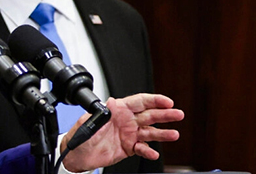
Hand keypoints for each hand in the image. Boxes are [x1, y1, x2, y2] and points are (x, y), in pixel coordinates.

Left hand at [61, 93, 183, 172]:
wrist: (77, 154)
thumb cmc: (81, 134)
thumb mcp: (90, 120)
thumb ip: (103, 113)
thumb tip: (111, 102)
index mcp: (117, 109)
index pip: (139, 101)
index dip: (154, 100)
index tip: (167, 101)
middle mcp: (126, 120)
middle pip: (149, 115)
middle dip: (165, 114)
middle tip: (178, 114)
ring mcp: (129, 134)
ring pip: (150, 132)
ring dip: (162, 133)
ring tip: (173, 135)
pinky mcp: (129, 148)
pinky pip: (142, 148)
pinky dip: (148, 151)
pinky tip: (153, 153)